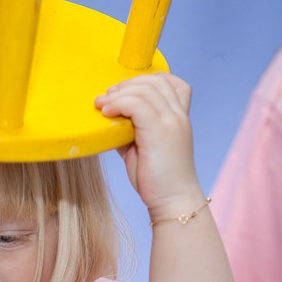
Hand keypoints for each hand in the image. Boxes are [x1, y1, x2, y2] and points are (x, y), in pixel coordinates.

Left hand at [94, 73, 203, 219]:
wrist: (173, 201)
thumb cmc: (157, 179)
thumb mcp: (141, 148)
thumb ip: (130, 130)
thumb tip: (109, 119)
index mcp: (179, 118)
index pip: (170, 82)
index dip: (146, 81)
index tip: (124, 92)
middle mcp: (178, 116)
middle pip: (154, 81)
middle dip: (126, 84)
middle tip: (107, 97)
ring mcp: (171, 122)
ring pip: (143, 90)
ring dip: (118, 94)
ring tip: (102, 105)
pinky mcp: (160, 131)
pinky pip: (136, 104)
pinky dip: (118, 104)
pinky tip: (106, 114)